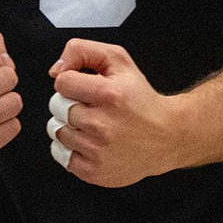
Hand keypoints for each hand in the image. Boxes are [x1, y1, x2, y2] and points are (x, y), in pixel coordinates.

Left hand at [46, 39, 181, 187]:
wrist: (166, 137)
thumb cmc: (140, 100)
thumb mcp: (119, 61)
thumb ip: (82, 52)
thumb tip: (56, 70)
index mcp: (108, 94)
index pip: (62, 82)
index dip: (71, 82)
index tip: (84, 88)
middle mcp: (101, 124)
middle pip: (56, 107)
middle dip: (69, 104)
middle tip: (91, 107)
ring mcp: (96, 150)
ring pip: (57, 131)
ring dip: (70, 126)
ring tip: (92, 125)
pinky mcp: (92, 171)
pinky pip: (59, 154)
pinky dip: (70, 148)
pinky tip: (89, 142)